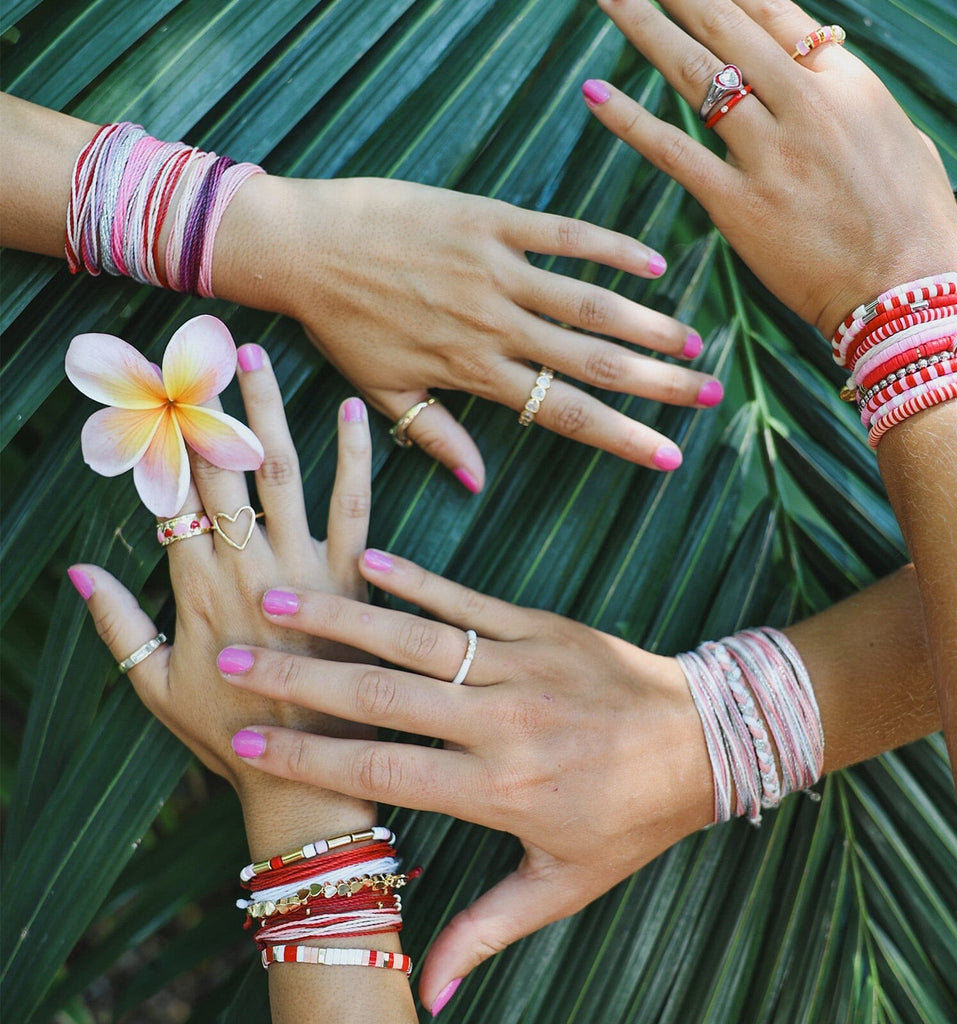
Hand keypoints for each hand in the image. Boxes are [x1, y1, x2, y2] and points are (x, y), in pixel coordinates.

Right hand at [69, 346, 377, 849]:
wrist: (307, 775)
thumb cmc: (227, 735)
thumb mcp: (154, 688)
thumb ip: (118, 626)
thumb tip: (77, 570)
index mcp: (198, 590)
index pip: (170, 497)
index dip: (157, 439)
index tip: (146, 389)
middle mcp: (249, 568)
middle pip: (222, 471)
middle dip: (207, 405)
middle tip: (199, 348)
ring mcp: (306, 569)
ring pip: (283, 473)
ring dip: (268, 412)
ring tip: (256, 356)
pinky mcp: (354, 578)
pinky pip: (355, 509)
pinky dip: (355, 459)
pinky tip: (353, 412)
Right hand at [211, 550, 714, 1008]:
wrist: (706, 742)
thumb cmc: (632, 818)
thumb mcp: (565, 884)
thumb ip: (488, 928)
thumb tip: (425, 992)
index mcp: (500, 790)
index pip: (386, 770)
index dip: (312, 756)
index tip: (250, 741)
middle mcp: (502, 723)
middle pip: (385, 697)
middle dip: (302, 680)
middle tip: (234, 661)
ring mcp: (522, 667)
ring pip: (418, 640)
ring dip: (343, 619)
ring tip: (279, 602)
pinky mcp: (542, 627)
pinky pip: (470, 600)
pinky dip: (417, 580)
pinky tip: (367, 560)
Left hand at [216, 176, 722, 488]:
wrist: (303, 246)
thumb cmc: (341, 323)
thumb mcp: (385, 392)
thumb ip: (438, 436)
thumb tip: (478, 484)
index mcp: (476, 372)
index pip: (566, 414)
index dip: (624, 437)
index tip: (671, 454)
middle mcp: (497, 325)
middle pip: (595, 362)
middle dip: (659, 384)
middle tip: (710, 395)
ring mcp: (497, 270)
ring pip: (591, 302)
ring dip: (648, 323)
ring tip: (693, 343)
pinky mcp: (490, 221)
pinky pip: (563, 234)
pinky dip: (612, 247)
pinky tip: (654, 262)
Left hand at [586, 0, 956, 336]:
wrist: (907, 291)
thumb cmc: (913, 221)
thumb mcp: (897, 137)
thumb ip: (850, 101)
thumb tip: (824, 74)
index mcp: (847, 83)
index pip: (776, 13)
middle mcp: (804, 105)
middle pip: (729, 27)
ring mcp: (769, 154)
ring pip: (696, 74)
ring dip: (646, 29)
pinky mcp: (737, 204)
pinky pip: (672, 151)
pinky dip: (629, 120)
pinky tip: (595, 91)